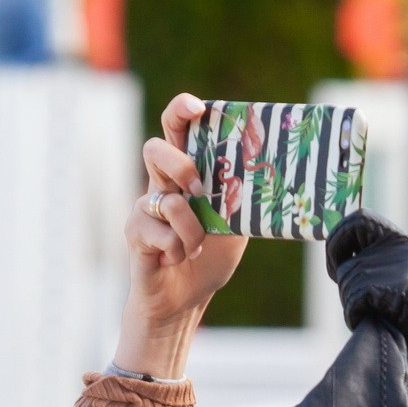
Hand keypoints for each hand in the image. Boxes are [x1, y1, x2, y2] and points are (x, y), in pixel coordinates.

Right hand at [118, 93, 245, 377]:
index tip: (198, 107)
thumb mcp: (237, 224)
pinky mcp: (135, 234)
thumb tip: (272, 174)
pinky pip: (162, 233)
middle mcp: (160, 184)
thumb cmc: (209, 256)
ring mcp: (144, 208)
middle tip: (200, 188)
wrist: (186, 299)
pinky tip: (178, 259)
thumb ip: (244, 198)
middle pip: (155, 149)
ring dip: (190, 227)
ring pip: (164, 199)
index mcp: (185, 173)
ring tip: (196, 244)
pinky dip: (179, 250)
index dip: (181, 111)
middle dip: (180, 163)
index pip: (177, 129)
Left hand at [325, 210, 407, 391]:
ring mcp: (406, 266)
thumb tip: (338, 264)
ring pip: (348, 280)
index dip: (338, 238)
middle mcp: (407, 249)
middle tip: (356, 305)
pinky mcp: (403, 286)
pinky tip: (375, 327)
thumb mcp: (406, 288)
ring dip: (352, 306)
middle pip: (347, 258)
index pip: (360, 219)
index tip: (335, 266)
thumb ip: (381, 269)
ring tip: (375, 321)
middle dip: (342, 285)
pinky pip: (355, 298)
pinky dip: (356, 317)